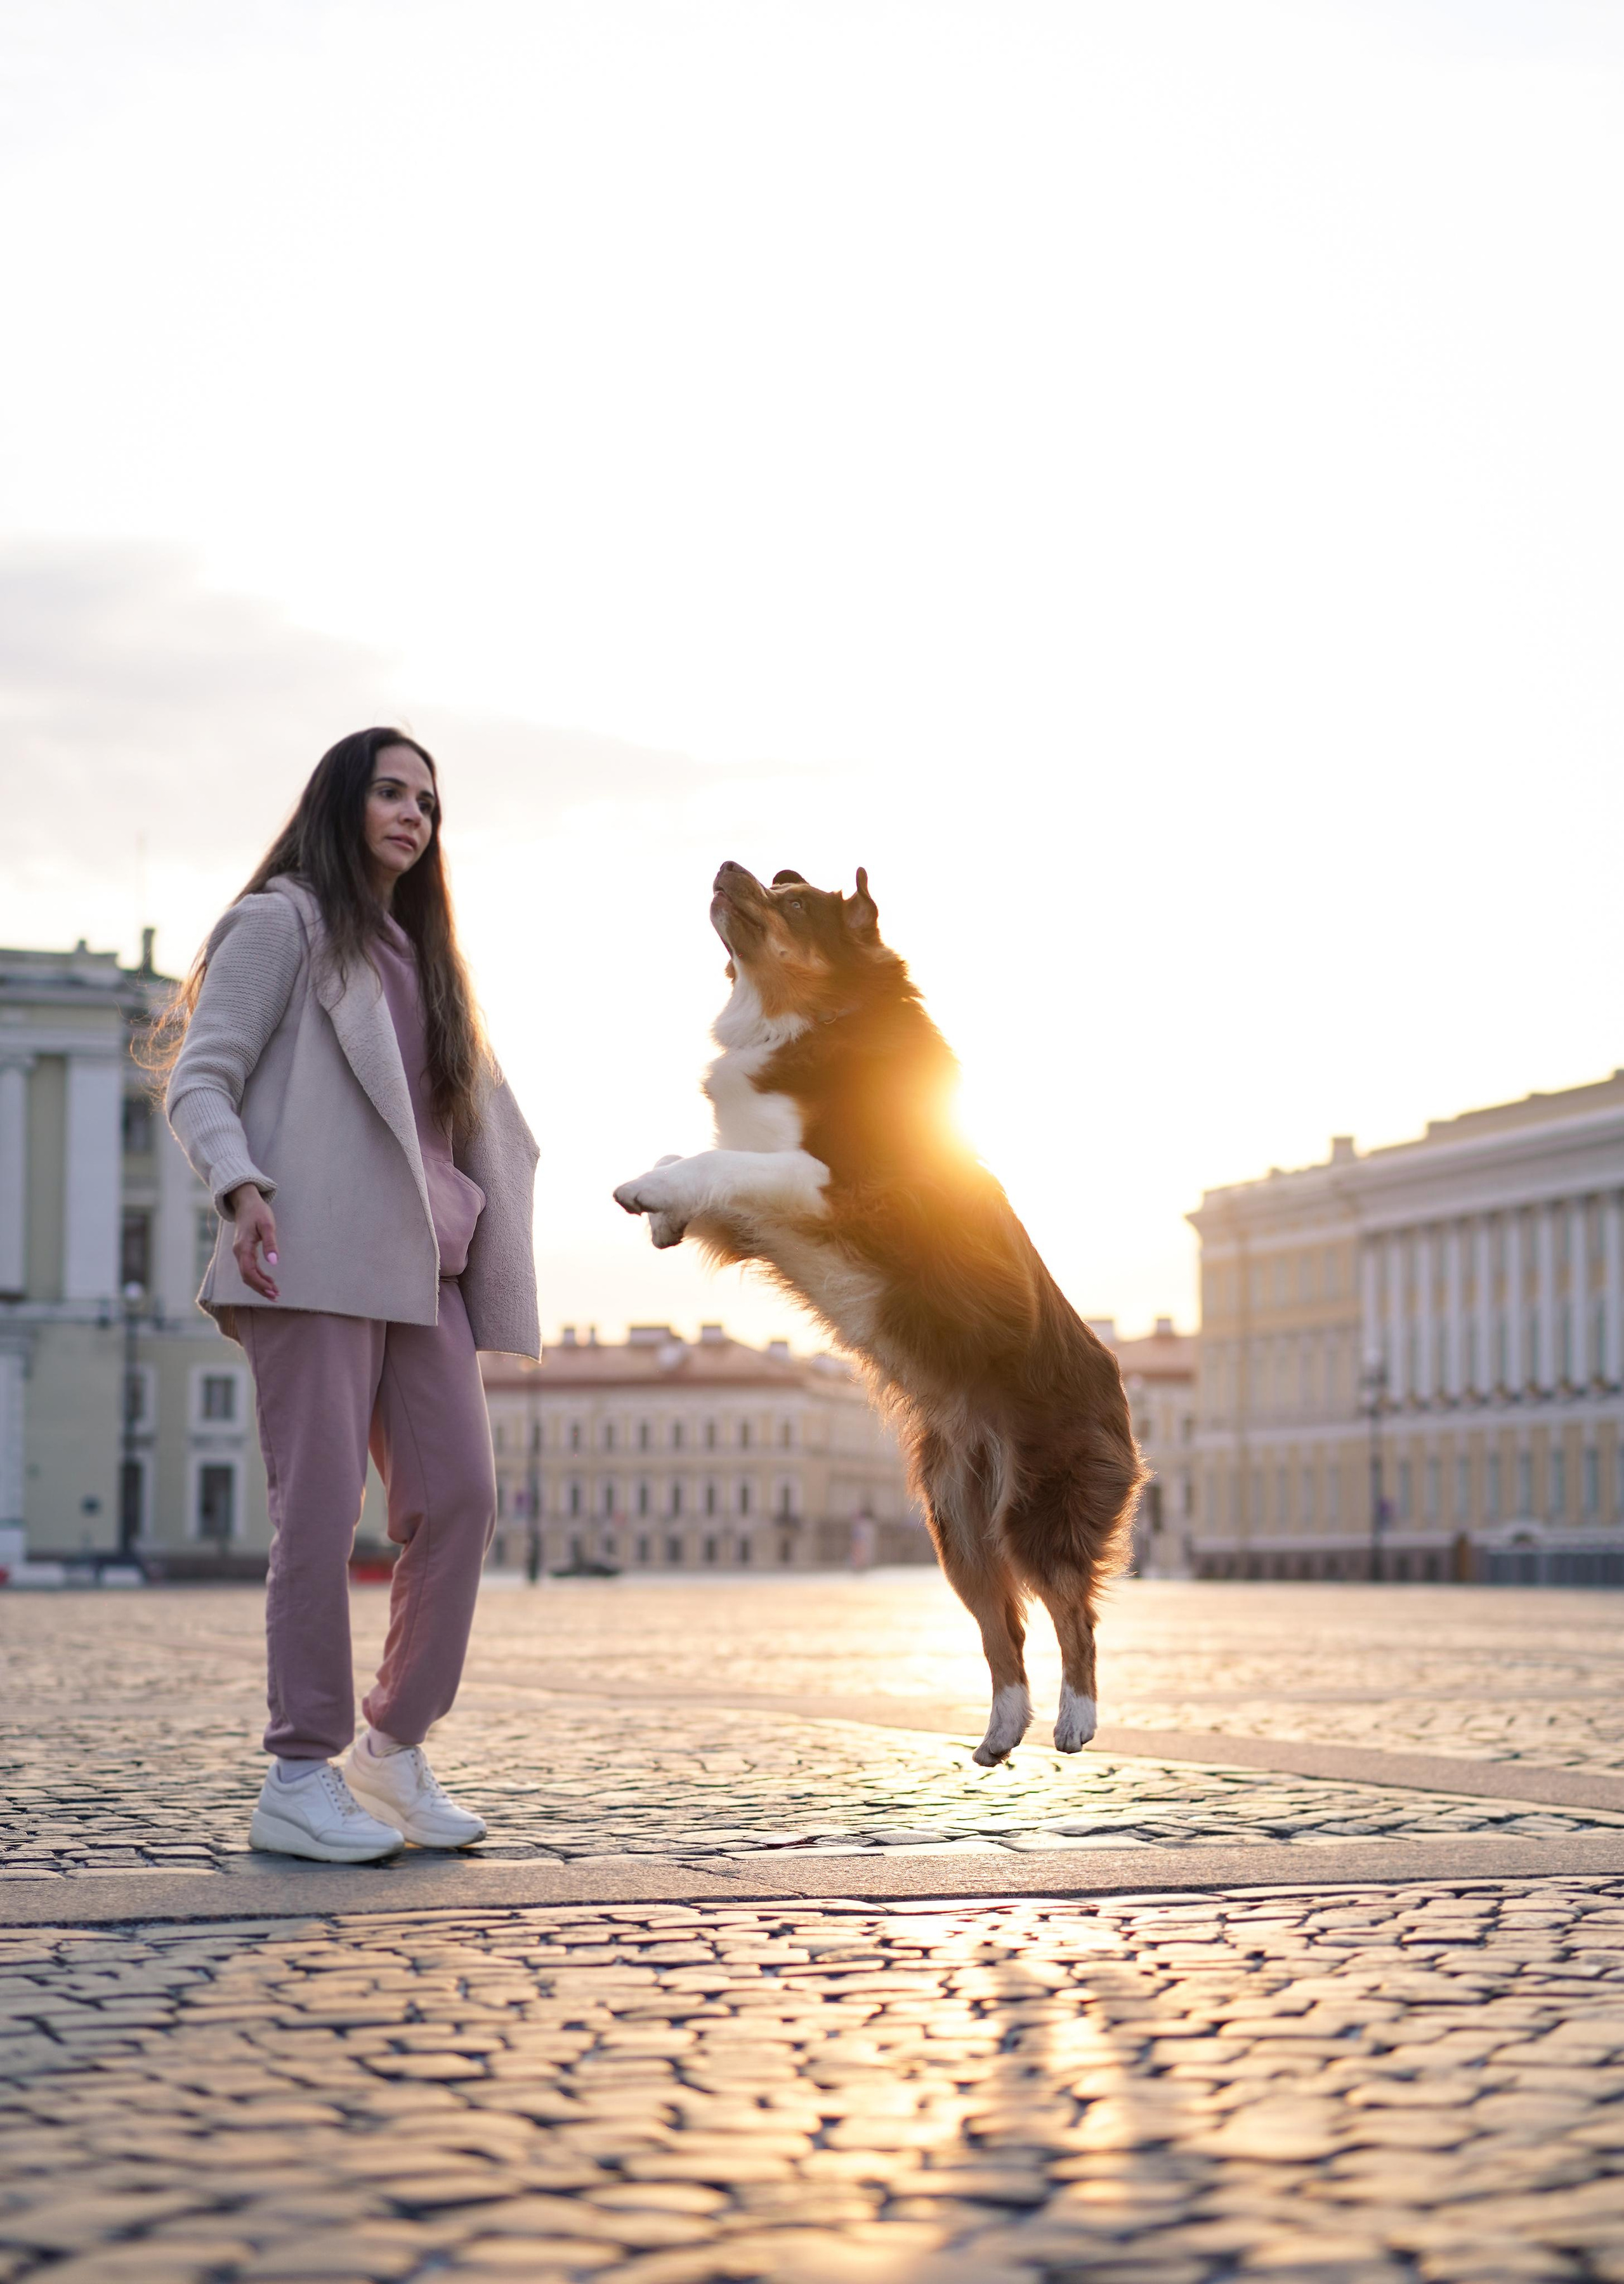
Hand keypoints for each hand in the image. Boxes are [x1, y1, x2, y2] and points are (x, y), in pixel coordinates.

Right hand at [227, 1185, 279, 1299]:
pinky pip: (249, 1268)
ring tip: (274, 1292)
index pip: (248, 1271)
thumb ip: (270, 1243)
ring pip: (247, 1274)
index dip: (260, 1283)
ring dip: (260, 1284)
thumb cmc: (258, 1212)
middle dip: (260, 1288)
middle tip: (276, 1296)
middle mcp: (238, 1252)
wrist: (246, 1202)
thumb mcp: (267, 1225)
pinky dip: (258, 1277)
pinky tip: (269, 1281)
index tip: (273, 1290)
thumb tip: (274, 1261)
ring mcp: (240, 1252)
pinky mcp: (244, 1252)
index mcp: (243, 1247)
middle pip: (247, 1276)